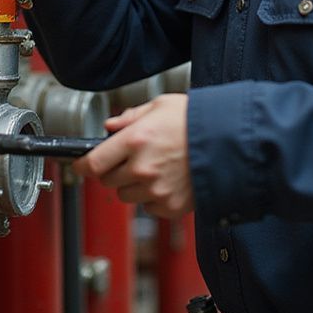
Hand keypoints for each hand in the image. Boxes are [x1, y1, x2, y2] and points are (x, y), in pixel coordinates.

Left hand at [70, 94, 193, 218]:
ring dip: (133, 185)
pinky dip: (154, 198)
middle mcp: (142, 168)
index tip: (81, 164)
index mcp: (135, 140)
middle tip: (131, 159)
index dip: (82, 165)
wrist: (231, 142)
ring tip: (156, 168)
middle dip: (113, 171)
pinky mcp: (171, 206)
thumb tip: (111, 126)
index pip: (92, 163)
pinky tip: (168, 180)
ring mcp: (156, 190)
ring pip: (127, 196)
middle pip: (107, 182)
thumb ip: (131, 117)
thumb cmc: (197, 121)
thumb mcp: (161, 105)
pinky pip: (149, 207)